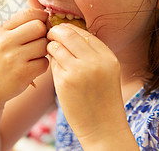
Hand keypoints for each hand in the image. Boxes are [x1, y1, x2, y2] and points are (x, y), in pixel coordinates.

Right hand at [0, 8, 49, 107]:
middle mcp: (5, 41)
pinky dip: (41, 66)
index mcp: (0, 29)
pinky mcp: (23, 73)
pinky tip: (31, 68)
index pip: (29, 13)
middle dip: (44, 34)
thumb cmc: (0, 60)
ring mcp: (13, 58)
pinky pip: (45, 63)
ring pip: (44, 45)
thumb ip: (19, 25)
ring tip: (32, 56)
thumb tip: (46, 15)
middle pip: (39, 27)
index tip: (42, 25)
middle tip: (39, 42)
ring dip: (43, 51)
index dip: (41, 17)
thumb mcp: (1, 38)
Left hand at [47, 24, 127, 143]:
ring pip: (57, 46)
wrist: (103, 128)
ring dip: (51, 47)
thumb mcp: (107, 71)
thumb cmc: (102, 99)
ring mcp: (79, 70)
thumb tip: (68, 34)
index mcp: (107, 57)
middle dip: (56, 32)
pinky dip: (51, 63)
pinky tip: (56, 70)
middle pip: (68, 33)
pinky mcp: (65, 81)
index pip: (83, 32)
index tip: (62, 33)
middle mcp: (95, 61)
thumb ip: (92, 54)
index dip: (69, 29)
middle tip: (50, 36)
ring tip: (53, 54)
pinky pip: (52, 63)